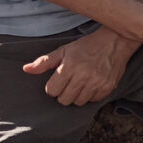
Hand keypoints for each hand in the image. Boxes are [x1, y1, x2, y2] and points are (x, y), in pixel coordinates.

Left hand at [22, 26, 139, 106]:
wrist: (116, 40)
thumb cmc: (88, 45)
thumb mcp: (64, 50)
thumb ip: (45, 62)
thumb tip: (26, 69)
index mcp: (69, 66)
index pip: (52, 90)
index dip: (54, 86)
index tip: (60, 79)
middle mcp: (83, 75)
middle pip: (64, 99)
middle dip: (64, 93)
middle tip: (70, 82)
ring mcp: (97, 82)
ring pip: (78, 102)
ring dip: (77, 95)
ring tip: (81, 83)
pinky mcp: (108, 86)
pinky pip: (93, 100)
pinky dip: (91, 95)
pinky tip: (92, 84)